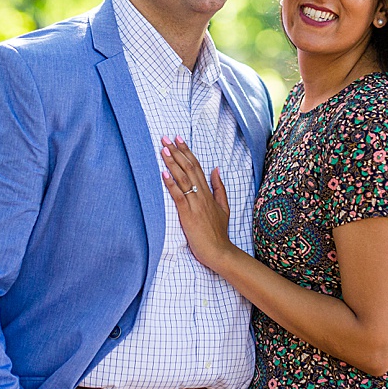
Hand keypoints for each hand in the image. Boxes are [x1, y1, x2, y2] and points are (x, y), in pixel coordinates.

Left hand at [159, 136, 235, 270]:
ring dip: (172, 163)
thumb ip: (219, 187)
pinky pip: (179, 196)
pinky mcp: (188, 215)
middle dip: (176, 152)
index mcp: (208, 192)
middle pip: (189, 168)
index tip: (178, 139)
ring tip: (163, 150)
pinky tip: (164, 174)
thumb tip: (216, 169)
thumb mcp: (224, 207)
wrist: (219, 251)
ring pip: (183, 179)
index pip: (197, 166)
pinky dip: (171, 184)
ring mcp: (195, 204)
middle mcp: (202, 195)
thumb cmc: (218, 232)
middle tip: (166, 138)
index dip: (187, 152)